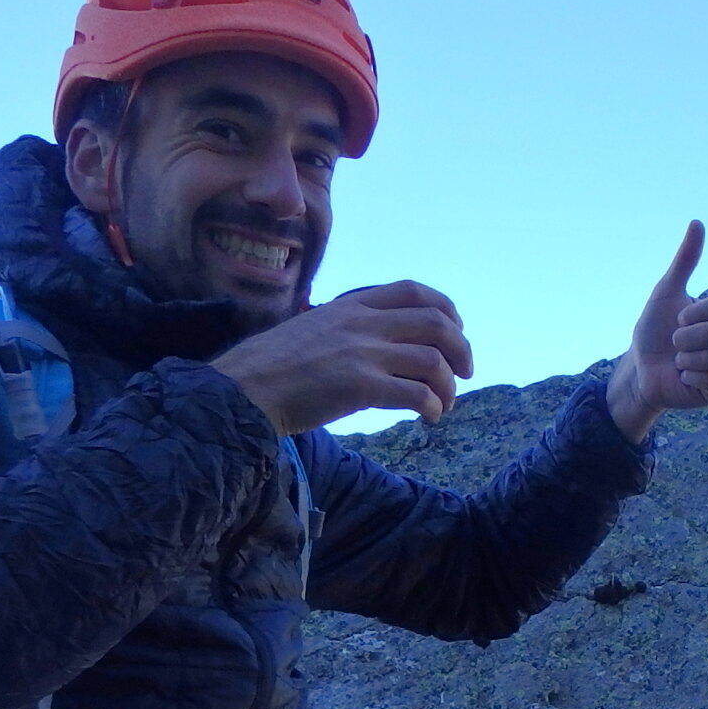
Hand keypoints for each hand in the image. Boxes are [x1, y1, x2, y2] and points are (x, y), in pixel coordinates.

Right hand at [210, 281, 473, 435]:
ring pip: (433, 360)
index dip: (446, 310)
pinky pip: (416, 393)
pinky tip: (429, 417)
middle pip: (436, 323)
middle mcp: (361, 323)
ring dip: (449, 386)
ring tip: (444, 405)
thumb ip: (346, 329)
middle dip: (461, 349)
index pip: (414, 291)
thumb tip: (377, 345)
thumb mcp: (311, 329)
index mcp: (350, 306)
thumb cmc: (270, 369)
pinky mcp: (361, 386)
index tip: (455, 331)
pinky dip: (432, 406)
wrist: (242, 391)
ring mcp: (362, 353)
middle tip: (465, 373)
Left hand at [608, 221, 707, 442]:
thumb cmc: (653, 332)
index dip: (692, 314)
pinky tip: (685, 379)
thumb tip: (697, 222)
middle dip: (686, 339)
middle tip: (674, 345)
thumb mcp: (666, 292)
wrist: (640, 370)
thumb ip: (685, 261)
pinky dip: (692, 379)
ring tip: (679, 363)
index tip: (677, 320)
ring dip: (687, 360)